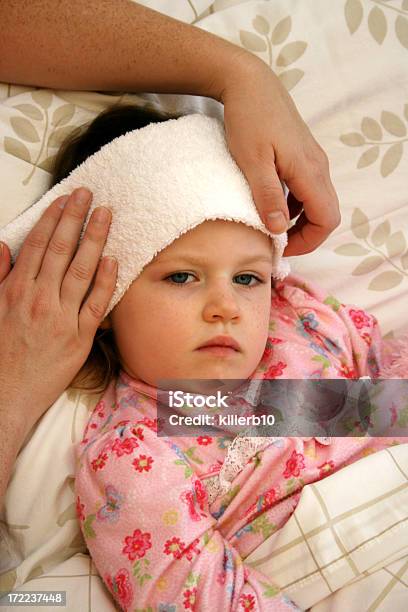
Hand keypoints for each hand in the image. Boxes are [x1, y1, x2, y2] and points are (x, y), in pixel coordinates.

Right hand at [0, 188, 116, 435]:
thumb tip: (4, 247)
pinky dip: (106, 282)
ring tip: (106, 215)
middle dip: (76, 219)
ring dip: (95, 240)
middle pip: (62, 251)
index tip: (65, 200)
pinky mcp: (80, 338)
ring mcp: (62, 318)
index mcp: (16, 290)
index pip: (39, 246)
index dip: (54, 220)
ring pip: (82, 271)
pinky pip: (96, 305)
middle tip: (89, 195)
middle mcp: (40, 299)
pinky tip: (113, 260)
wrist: (5, 395)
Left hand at [220, 52, 340, 255]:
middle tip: (276, 244)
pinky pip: (308, 189)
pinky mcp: (303, 155)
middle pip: (326, 214)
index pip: (326, 219)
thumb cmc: (248, 118)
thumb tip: (279, 229)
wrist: (249, 82)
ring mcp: (313, 160)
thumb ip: (267, 196)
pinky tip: (273, 204)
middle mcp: (318, 167)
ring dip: (300, 221)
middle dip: (305, 235)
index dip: (308, 242)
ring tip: (272, 228)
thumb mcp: (252, 162)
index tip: (280, 248)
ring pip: (318, 202)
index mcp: (309, 171)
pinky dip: (296, 205)